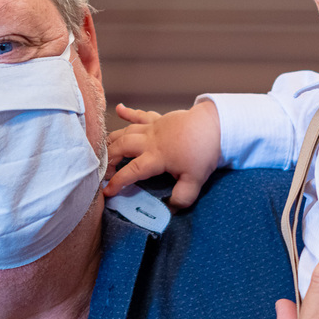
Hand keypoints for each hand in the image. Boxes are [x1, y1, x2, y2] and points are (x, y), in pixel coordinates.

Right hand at [104, 102, 221, 207]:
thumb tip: (170, 210)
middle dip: (109, 160)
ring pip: (126, 132)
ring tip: (104, 150)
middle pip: (121, 147)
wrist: (215, 125)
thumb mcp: (195, 180)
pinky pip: (140, 115)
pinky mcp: (159, 119)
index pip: (131, 171)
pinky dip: (129, 112)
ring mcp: (153, 128)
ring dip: (113, 140)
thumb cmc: (204, 151)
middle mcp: (149, 141)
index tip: (107, 192)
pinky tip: (119, 108)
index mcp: (156, 157)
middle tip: (104, 172)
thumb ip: (182, 197)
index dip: (118, 182)